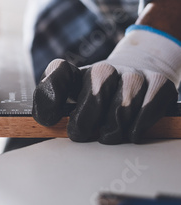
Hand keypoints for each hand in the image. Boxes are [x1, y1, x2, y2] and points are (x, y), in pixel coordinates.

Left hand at [33, 27, 180, 143]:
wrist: (136, 73)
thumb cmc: (96, 96)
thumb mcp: (71, 100)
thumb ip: (52, 108)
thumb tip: (46, 121)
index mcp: (76, 74)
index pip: (59, 71)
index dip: (50, 95)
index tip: (48, 119)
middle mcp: (103, 69)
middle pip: (94, 95)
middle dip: (85, 122)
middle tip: (82, 135)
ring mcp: (132, 74)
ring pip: (122, 107)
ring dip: (113, 129)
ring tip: (107, 135)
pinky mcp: (158, 82)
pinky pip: (147, 109)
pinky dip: (138, 126)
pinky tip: (131, 132)